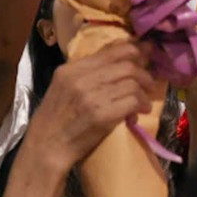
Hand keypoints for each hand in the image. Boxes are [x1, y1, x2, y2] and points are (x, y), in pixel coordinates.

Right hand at [25, 42, 161, 172]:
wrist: (47, 146)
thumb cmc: (57, 118)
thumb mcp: (65, 87)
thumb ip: (88, 72)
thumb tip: (123, 60)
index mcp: (71, 69)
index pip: (112, 51)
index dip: (135, 51)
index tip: (146, 55)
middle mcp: (80, 78)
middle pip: (127, 65)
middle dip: (144, 74)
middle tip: (149, 84)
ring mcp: (91, 96)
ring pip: (133, 83)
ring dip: (144, 94)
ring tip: (144, 103)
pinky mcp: (102, 115)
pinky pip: (133, 101)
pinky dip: (141, 106)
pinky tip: (139, 113)